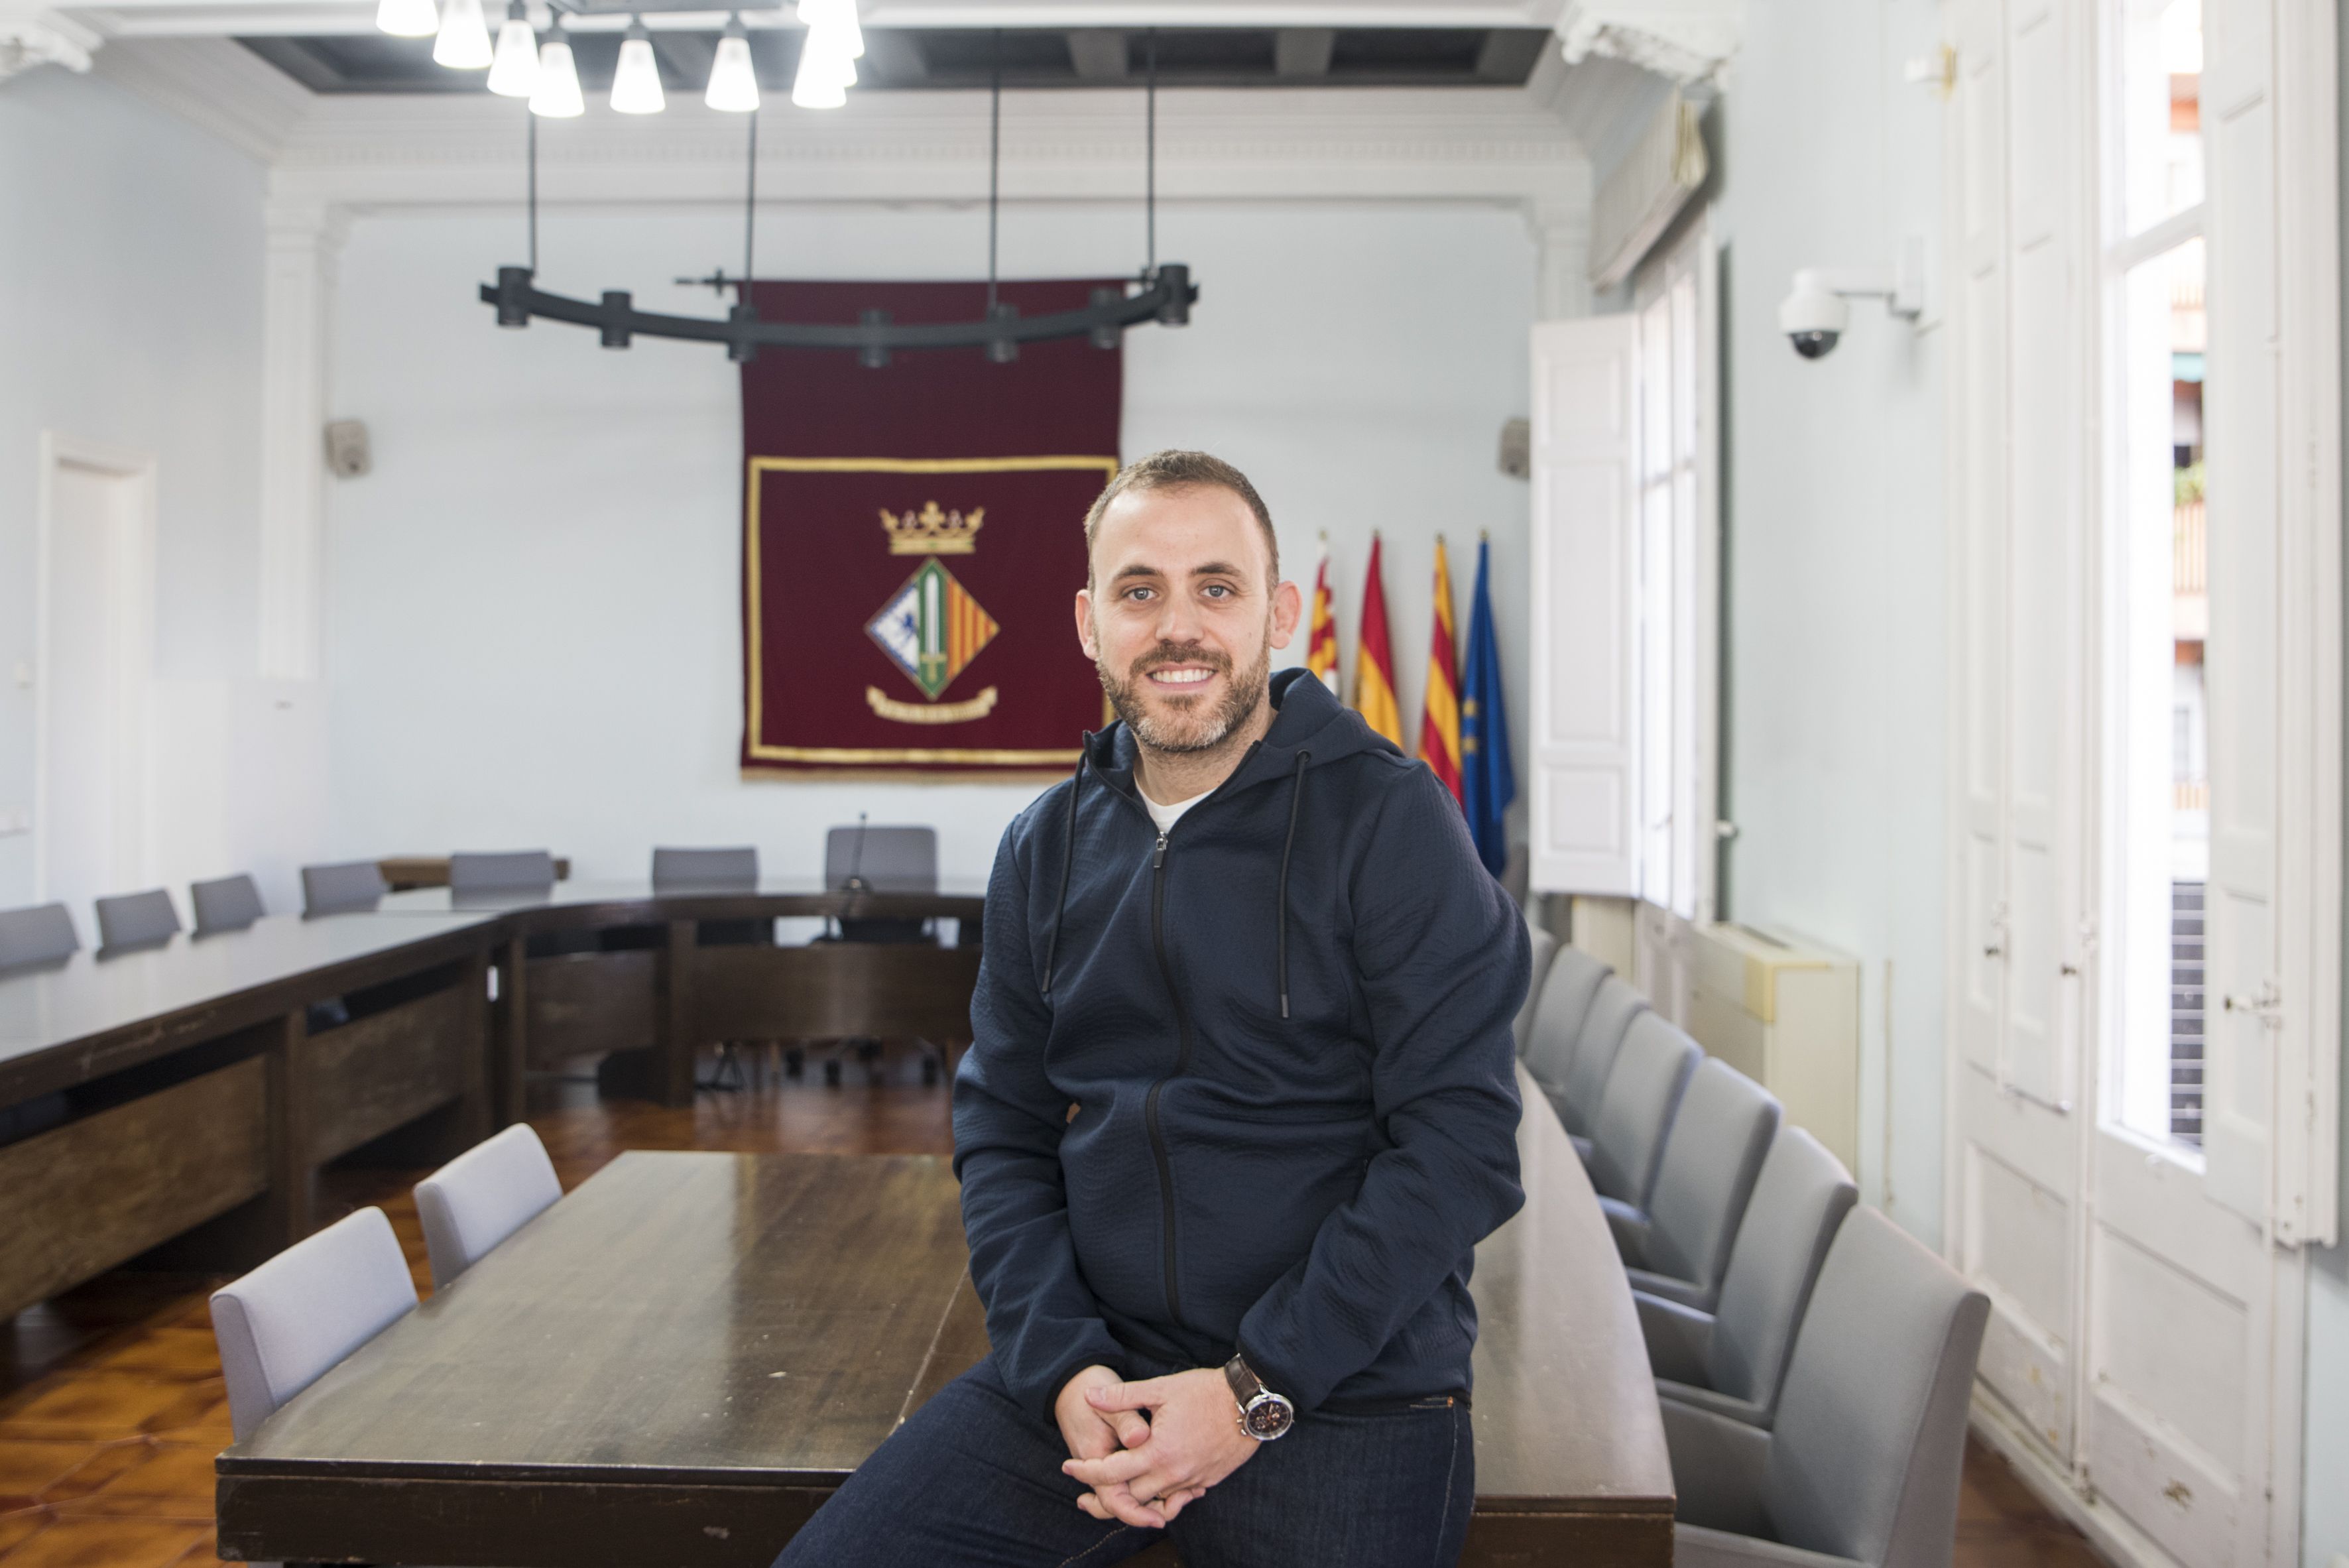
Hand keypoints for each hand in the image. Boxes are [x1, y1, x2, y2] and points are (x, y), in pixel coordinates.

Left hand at [1060, 1369, 1259, 1524]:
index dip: (1085, 1472)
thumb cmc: (1204, 1391)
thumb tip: (1089, 1396)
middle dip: (1105, 1495)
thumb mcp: (1160, 1389)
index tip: (1068, 1467)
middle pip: (1130, 1498)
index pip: (1111, 1473)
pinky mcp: (1207, 1481)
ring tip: (1116, 1489)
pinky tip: (1152, 1484)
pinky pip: (1177, 1498)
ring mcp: (1192, 1481)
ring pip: (1154, 1502)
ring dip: (1134, 1498)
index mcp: (1157, 1453)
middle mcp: (1174, 1474)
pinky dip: (1161, 1496)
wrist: (1249, 1401)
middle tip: (1085, 1490)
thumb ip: (1122, 1397)